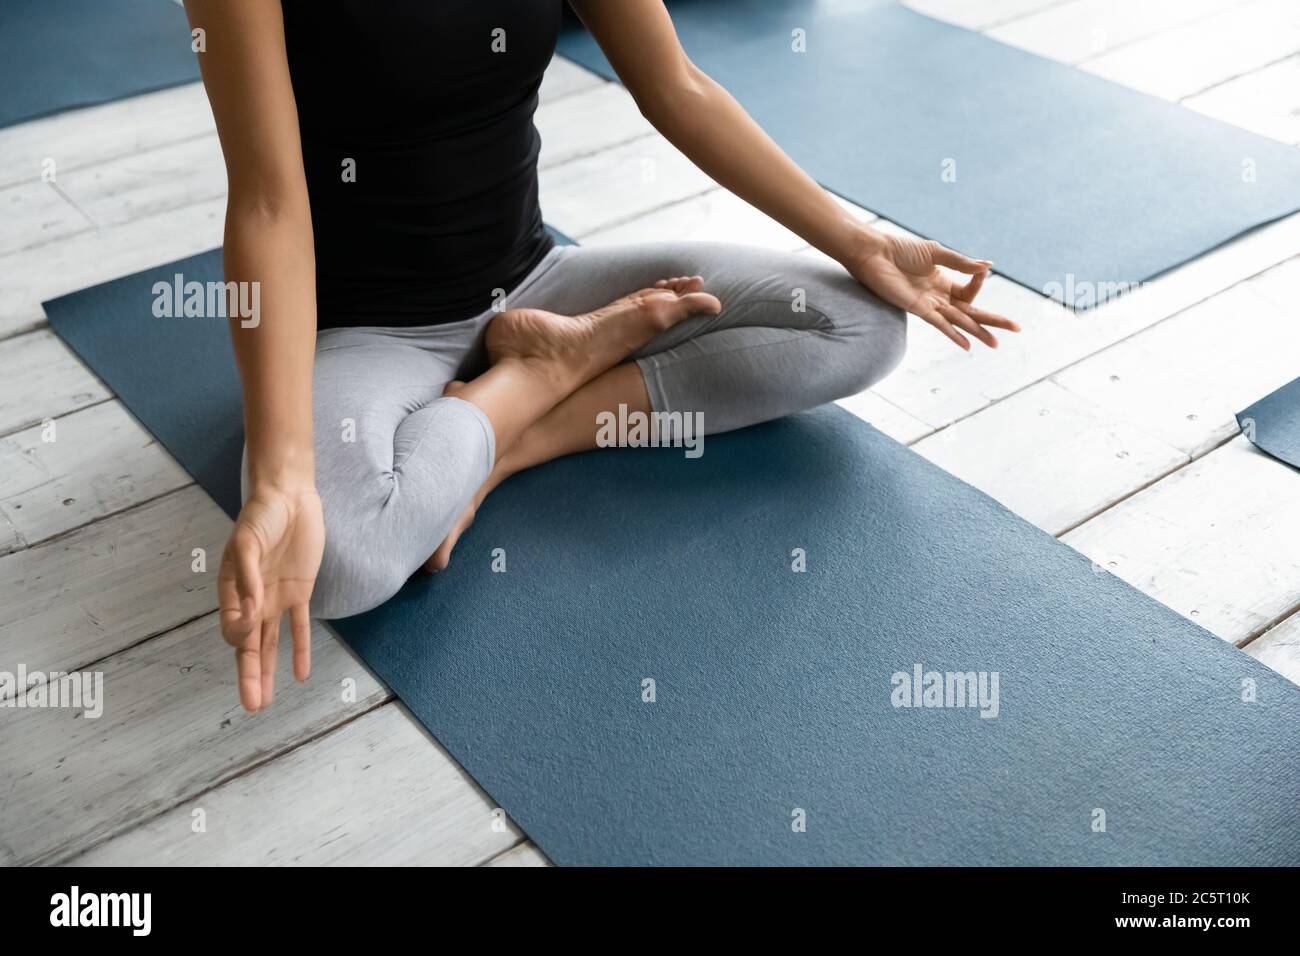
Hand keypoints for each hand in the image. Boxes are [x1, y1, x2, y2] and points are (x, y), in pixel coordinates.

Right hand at [218, 481, 324, 711]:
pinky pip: (299, 627)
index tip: (249, 625)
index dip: (240, 634)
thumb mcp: (249, 541)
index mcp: (231, 588)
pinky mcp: (299, 593)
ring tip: (263, 702)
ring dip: (268, 672)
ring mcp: (275, 599)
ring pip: (271, 644)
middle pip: (249, 646)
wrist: (289, 497)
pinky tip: (299, 675)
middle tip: (251, 706)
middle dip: (250, 676)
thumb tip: (250, 609)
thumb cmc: (261, 515)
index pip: (233, 626)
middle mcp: (251, 600)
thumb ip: (248, 575)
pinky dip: (299, 650)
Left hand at [847, 232, 1018, 349]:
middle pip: (972, 312)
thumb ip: (961, 262)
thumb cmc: (901, 250)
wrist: (875, 254)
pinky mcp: (917, 309)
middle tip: (1016, 329)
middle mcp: (939, 297)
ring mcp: (929, 305)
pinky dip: (953, 334)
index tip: (982, 270)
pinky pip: (939, 324)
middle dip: (994, 321)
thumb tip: (988, 266)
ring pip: (960, 321)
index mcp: (944, 282)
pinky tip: (966, 345)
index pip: (971, 290)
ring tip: (997, 343)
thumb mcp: (936, 253)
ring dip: (978, 332)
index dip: (979, 282)